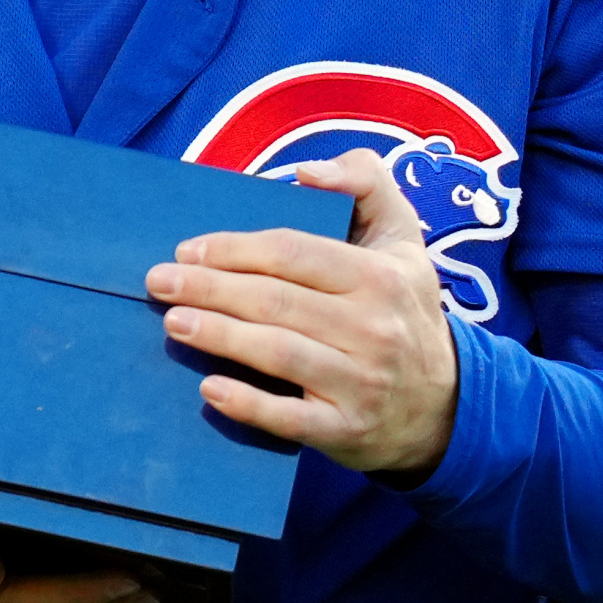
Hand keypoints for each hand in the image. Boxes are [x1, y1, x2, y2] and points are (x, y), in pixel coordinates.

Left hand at [146, 149, 457, 476]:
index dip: (234, 248)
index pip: (292, 252)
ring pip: (276, 352)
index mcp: (380, 275)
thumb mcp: (402, 236)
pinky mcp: (346, 430)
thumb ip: (366, 182)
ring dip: (217, 335)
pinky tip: (210, 388)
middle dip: (210, 288)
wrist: (442, 405)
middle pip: (275, 300)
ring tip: (173, 321)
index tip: (188, 249)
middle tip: (160, 281)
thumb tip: (307, 172)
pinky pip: (290, 417)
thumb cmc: (402, 308)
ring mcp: (360, 382)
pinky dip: (247, 404)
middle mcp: (373, 328)